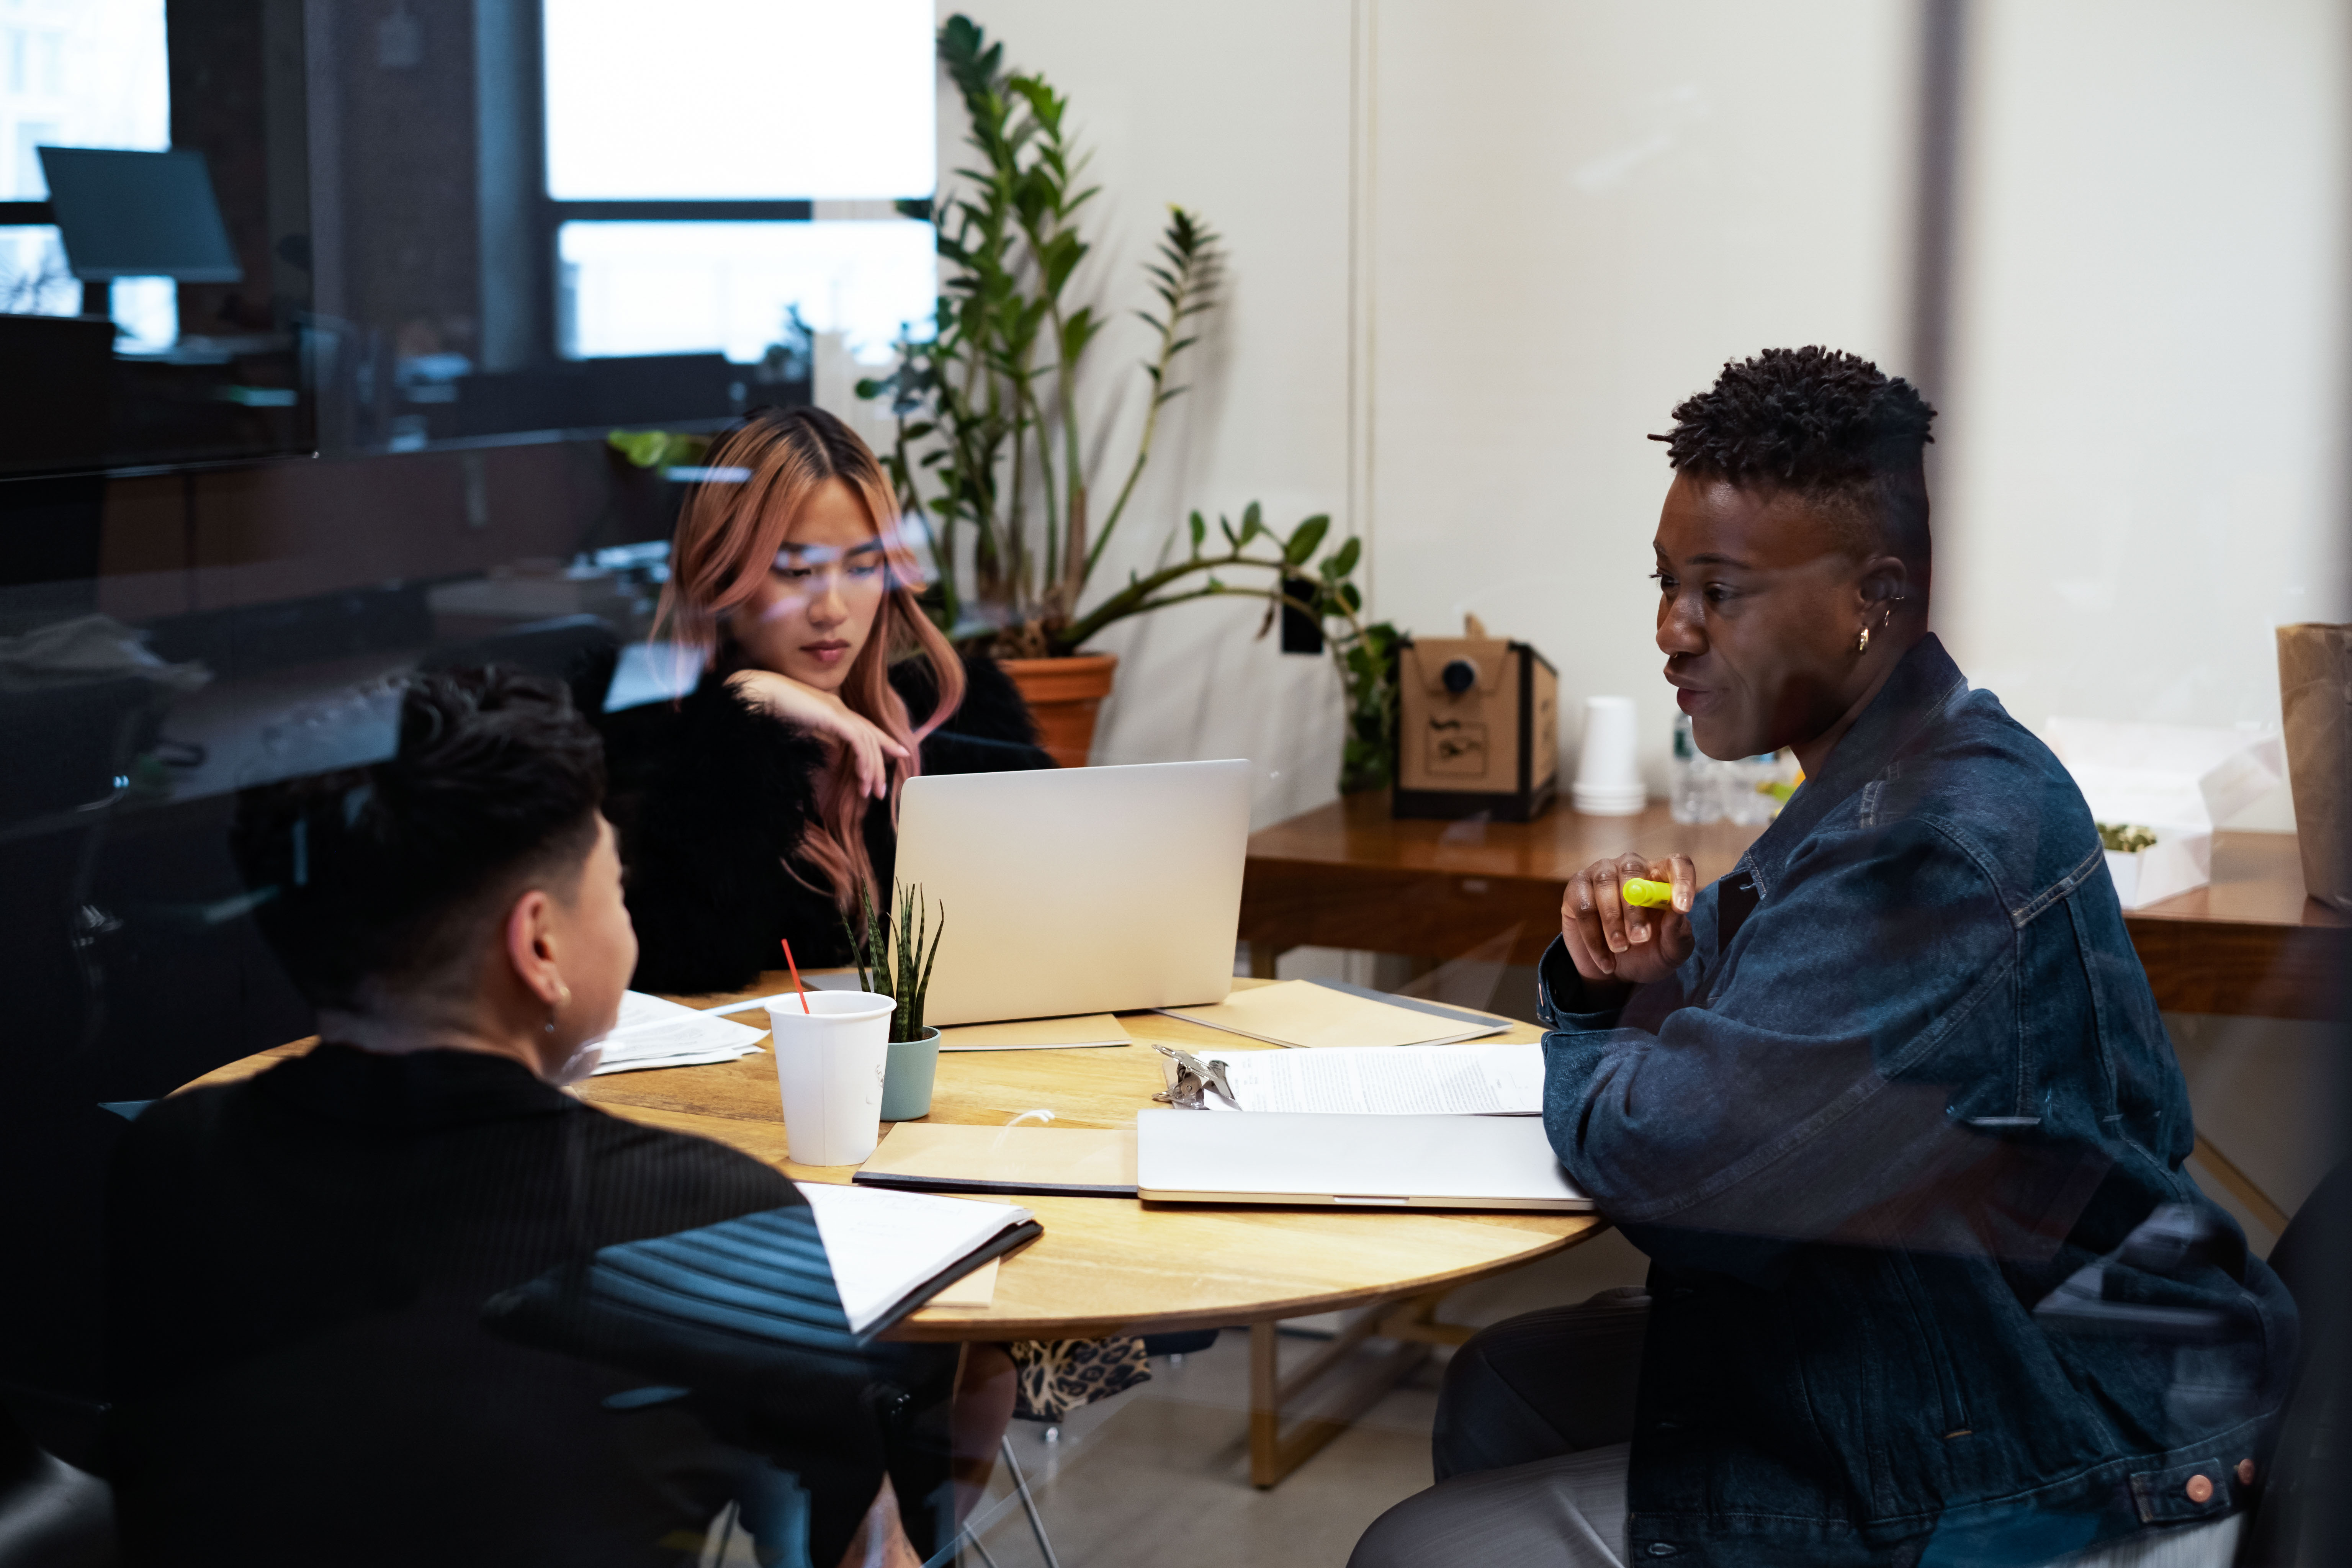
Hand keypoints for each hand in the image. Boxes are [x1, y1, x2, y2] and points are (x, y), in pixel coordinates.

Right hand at [727, 669, 908, 799]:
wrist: (756, 695)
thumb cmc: (768, 711)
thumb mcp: (798, 728)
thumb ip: (814, 737)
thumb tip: (823, 754)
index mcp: (831, 709)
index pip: (863, 727)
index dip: (882, 741)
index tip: (898, 754)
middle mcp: (838, 707)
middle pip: (870, 736)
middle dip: (879, 764)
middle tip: (881, 790)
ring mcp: (836, 709)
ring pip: (867, 741)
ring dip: (872, 768)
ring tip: (870, 792)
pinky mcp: (832, 715)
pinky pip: (858, 741)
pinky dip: (864, 760)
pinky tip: (863, 778)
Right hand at [1561, 851, 1696, 989]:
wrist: (1615, 974)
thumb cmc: (1649, 954)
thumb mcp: (1672, 951)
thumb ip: (1678, 931)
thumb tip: (1677, 910)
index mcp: (1660, 878)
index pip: (1675, 864)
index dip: (1681, 880)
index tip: (1682, 907)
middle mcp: (1629, 868)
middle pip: (1632, 871)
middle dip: (1635, 908)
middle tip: (1639, 939)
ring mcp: (1599, 875)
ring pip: (1604, 885)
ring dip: (1612, 921)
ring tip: (1621, 949)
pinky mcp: (1576, 890)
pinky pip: (1583, 907)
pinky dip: (1594, 937)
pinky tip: (1606, 960)